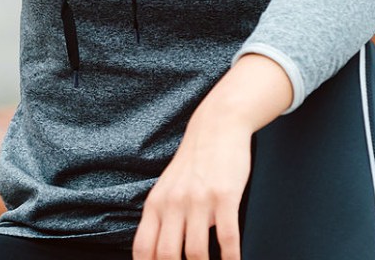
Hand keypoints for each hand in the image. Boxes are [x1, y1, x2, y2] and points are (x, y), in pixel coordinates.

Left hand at [133, 115, 252, 259]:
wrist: (216, 127)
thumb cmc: (193, 162)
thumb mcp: (167, 187)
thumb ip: (162, 217)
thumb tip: (160, 253)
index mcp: (156, 204)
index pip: (143, 248)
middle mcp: (173, 203)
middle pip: (167, 255)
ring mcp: (199, 201)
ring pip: (196, 252)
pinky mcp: (224, 197)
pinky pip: (227, 238)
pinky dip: (230, 258)